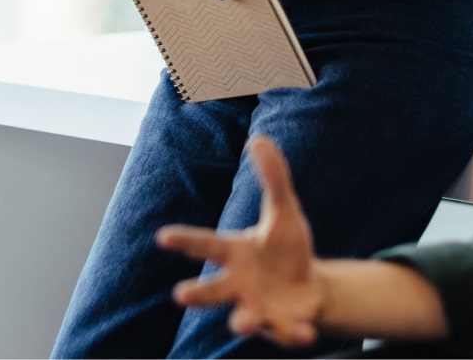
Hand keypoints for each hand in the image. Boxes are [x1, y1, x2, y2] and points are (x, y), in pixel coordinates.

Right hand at [156, 135, 322, 345]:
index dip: (185, 240)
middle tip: (180, 295)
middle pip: (214, 290)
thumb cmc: (285, 249)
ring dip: (241, 322)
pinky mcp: (283, 325)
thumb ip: (272, 176)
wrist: (310, 288)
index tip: (163, 235)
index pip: (207, 244)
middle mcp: (240, 285)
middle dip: (198, 293)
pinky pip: (287, 332)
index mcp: (236, 254)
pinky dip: (294, 334)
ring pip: (244, 318)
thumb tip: (258, 137)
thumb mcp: (284, 209)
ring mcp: (259, 308)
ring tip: (239, 324)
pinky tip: (307, 334)